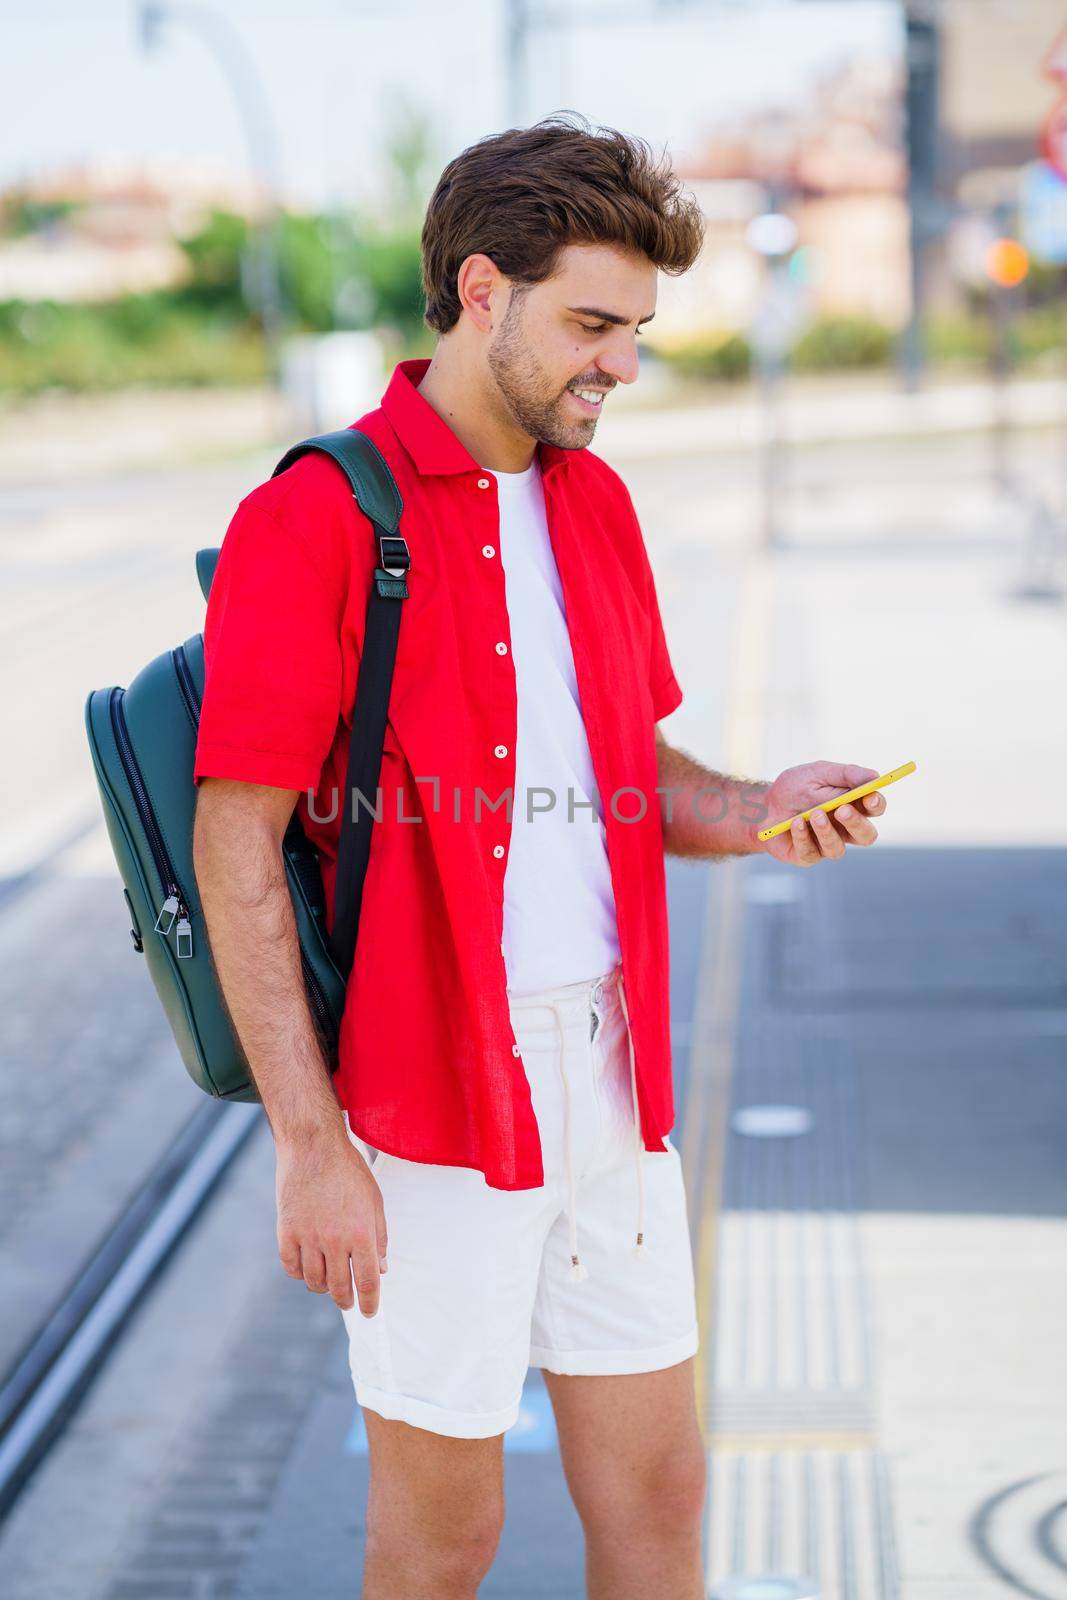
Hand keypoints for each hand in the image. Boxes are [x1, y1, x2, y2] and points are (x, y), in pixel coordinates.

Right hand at [275, 1130, 388, 1317]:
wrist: (313, 1146)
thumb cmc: (349, 1171)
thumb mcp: (374, 1201)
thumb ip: (380, 1237)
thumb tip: (381, 1269)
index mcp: (362, 1233)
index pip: (367, 1281)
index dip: (370, 1302)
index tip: (370, 1312)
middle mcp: (335, 1239)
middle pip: (340, 1288)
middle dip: (346, 1301)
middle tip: (348, 1303)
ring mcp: (308, 1237)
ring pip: (314, 1281)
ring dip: (323, 1287)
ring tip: (328, 1282)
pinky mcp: (286, 1231)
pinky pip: (291, 1267)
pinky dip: (299, 1273)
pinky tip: (307, 1268)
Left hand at [759, 761, 884, 866]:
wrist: (761, 806)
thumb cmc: (793, 788)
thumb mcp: (818, 773)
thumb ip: (846, 774)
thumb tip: (874, 776)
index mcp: (852, 805)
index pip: (874, 808)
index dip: (876, 804)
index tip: (870, 796)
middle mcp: (844, 829)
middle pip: (866, 835)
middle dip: (856, 823)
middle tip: (842, 810)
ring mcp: (826, 844)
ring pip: (838, 848)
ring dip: (827, 831)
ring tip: (814, 814)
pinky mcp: (808, 856)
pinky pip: (811, 852)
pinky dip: (803, 836)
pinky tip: (795, 823)